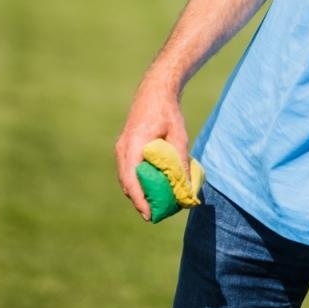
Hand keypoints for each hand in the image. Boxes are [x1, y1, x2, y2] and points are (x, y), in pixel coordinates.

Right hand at [114, 77, 188, 220]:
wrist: (154, 92)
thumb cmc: (168, 113)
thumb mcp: (178, 137)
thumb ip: (180, 162)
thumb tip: (187, 187)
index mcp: (133, 146)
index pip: (132, 180)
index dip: (139, 200)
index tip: (148, 216)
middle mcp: (123, 149)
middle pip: (127, 183)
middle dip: (139, 201)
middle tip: (154, 215)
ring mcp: (121, 148)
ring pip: (126, 178)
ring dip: (137, 192)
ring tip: (153, 205)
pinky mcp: (124, 147)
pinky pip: (128, 170)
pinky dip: (136, 181)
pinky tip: (150, 187)